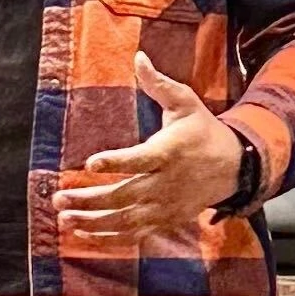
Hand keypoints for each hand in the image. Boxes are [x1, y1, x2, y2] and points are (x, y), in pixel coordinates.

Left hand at [52, 52, 243, 240]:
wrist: (234, 167)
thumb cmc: (202, 130)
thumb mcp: (185, 102)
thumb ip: (159, 84)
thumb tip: (138, 57)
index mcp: (170, 152)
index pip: (140, 159)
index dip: (116, 162)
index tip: (90, 162)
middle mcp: (166, 183)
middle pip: (124, 195)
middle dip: (90, 199)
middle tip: (60, 198)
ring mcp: (166, 206)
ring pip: (126, 220)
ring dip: (93, 222)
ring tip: (64, 218)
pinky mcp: (166, 220)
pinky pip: (134, 234)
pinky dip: (108, 238)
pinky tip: (83, 234)